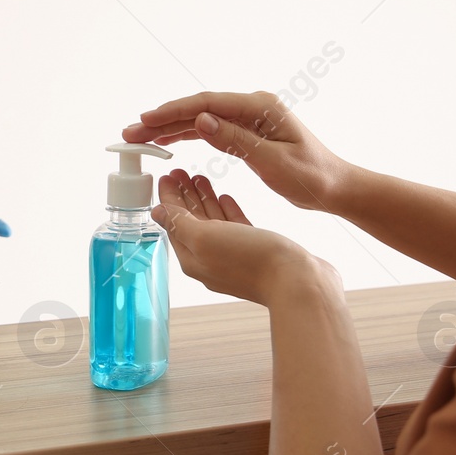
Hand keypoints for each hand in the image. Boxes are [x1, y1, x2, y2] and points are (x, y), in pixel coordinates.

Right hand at [122, 91, 351, 211]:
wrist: (335, 186)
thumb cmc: (311, 176)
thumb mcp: (274, 161)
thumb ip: (236, 140)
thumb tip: (201, 119)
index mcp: (260, 107)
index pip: (207, 104)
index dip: (173, 111)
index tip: (146, 121)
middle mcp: (252, 107)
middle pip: (198, 108)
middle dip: (162, 119)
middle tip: (131, 133)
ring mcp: (249, 118)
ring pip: (200, 118)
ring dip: (169, 127)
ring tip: (140, 137)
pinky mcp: (246, 131)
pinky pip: (210, 129)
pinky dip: (186, 134)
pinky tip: (167, 140)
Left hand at [150, 170, 330, 306]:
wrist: (299, 282)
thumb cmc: (254, 261)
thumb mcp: (206, 237)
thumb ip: (180, 223)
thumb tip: (156, 212)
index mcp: (193, 258)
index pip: (173, 222)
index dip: (168, 198)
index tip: (166, 176)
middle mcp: (210, 259)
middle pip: (190, 222)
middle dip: (184, 196)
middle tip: (179, 172)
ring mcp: (234, 256)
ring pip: (212, 223)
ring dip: (203, 199)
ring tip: (198, 177)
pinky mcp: (256, 252)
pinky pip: (234, 228)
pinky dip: (226, 211)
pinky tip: (223, 198)